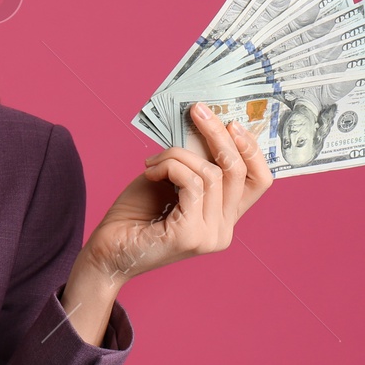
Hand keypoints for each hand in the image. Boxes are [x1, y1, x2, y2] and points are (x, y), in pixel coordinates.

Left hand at [77, 102, 274, 288]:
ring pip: (212, 173)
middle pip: (239, 172)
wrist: (105, 254)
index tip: (232, 123)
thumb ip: (194, 164)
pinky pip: (192, 183)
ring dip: (178, 155)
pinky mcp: (191, 235)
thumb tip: (207, 127)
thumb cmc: (133, 216)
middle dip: (218, 135)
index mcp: (223, 218)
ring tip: (152, 162)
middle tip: (197, 110)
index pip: (259, 181)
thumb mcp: (170, 182)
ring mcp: (210, 235)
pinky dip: (169, 167)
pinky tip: (149, 172)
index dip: (252, 150)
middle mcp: (224, 231)